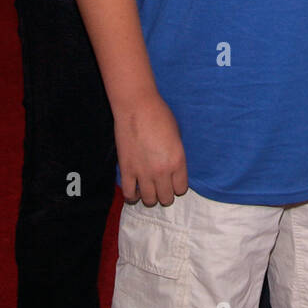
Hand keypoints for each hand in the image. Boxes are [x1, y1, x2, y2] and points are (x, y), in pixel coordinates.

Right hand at [115, 92, 187, 206]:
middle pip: (166, 198)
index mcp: (178, 161)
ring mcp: (143, 173)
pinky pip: (129, 194)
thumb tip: (173, 169)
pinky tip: (135, 191)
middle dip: (165, 194)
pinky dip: (132, 196)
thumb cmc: (160, 115)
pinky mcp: (126, 171)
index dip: (177, 186)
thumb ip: (176, 155)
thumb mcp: (177, 135)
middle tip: (161, 186)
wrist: (137, 107)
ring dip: (150, 197)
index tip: (173, 182)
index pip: (181, 189)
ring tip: (148, 189)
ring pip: (149, 200)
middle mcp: (162, 171)